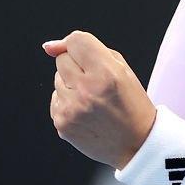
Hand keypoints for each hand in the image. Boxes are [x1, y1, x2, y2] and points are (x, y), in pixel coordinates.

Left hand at [43, 31, 156, 169]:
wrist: (136, 143)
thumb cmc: (131, 102)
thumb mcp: (123, 69)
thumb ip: (90, 50)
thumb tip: (48, 47)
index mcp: (107, 73)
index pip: (75, 40)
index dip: (79, 44)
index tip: (85, 52)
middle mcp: (87, 90)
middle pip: (62, 59)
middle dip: (76, 64)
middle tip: (95, 79)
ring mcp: (72, 109)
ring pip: (57, 79)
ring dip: (71, 84)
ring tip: (93, 98)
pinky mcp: (62, 123)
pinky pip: (55, 98)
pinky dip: (68, 101)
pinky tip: (85, 111)